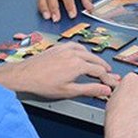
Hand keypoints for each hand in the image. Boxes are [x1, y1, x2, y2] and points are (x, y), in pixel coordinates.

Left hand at [0, 42, 118, 98]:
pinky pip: (75, 46)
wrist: (25, 74)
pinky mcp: (58, 47)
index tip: (112, 84)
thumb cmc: (43, 84)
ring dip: (94, 59)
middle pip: (95, 60)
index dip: (108, 78)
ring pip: (86, 51)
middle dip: (103, 68)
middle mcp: (74, 54)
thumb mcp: (69, 91)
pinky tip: (81, 55)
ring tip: (98, 65)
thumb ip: (90, 89)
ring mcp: (65, 48)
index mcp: (78, 65)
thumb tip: (105, 90)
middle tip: (109, 75)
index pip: (99, 71)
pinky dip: (83, 51)